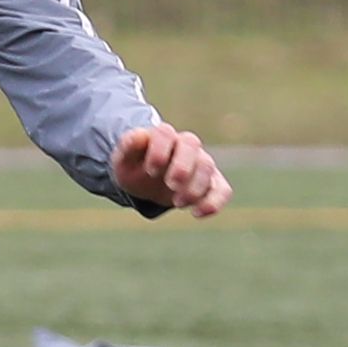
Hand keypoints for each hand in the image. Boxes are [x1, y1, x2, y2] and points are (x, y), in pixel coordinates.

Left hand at [110, 122, 227, 217]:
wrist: (148, 178)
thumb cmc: (136, 167)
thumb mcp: (124, 159)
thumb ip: (129, 146)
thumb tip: (140, 135)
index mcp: (162, 136)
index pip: (165, 133)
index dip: (159, 150)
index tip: (150, 170)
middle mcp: (185, 146)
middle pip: (192, 145)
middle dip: (182, 166)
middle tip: (171, 185)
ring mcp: (201, 163)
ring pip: (207, 167)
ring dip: (194, 187)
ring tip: (177, 203)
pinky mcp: (212, 183)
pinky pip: (223, 189)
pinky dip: (215, 202)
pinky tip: (197, 213)